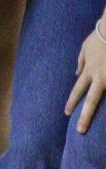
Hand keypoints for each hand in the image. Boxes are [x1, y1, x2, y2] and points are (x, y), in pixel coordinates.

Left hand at [67, 19, 105, 134]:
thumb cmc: (100, 38)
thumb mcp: (85, 48)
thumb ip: (81, 62)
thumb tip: (77, 73)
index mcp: (89, 71)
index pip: (78, 90)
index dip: (72, 102)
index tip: (66, 113)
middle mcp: (100, 77)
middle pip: (91, 101)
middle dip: (85, 116)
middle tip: (80, 130)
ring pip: (105, 98)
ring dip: (99, 112)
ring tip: (95, 127)